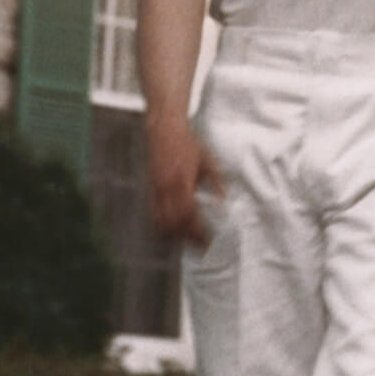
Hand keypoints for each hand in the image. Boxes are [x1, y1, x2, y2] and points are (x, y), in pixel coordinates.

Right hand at [145, 118, 223, 246]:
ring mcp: (156, 189)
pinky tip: (175, 229)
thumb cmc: (189, 144)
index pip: (188, 214)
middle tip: (202, 245)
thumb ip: (216, 183)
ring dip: (175, 234)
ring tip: (190, 240)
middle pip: (174, 223)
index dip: (197, 230)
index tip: (208, 239)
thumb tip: (223, 203)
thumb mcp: (208, 161)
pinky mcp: (151, 189)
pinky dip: (164, 225)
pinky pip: (155, 213)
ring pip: (162, 221)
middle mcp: (166, 188)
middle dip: (188, 237)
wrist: (165, 130)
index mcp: (182, 181)